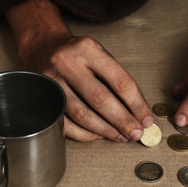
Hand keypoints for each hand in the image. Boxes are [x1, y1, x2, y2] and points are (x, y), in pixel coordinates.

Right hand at [25, 36, 152, 141]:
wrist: (42, 49)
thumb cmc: (77, 55)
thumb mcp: (98, 55)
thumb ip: (116, 79)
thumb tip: (138, 112)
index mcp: (88, 49)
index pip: (119, 81)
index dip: (136, 104)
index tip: (145, 118)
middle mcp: (67, 63)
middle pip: (100, 99)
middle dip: (122, 121)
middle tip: (135, 133)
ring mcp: (52, 82)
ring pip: (82, 114)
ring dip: (105, 130)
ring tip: (121, 136)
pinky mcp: (42, 99)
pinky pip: (66, 124)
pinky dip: (85, 134)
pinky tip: (99, 135)